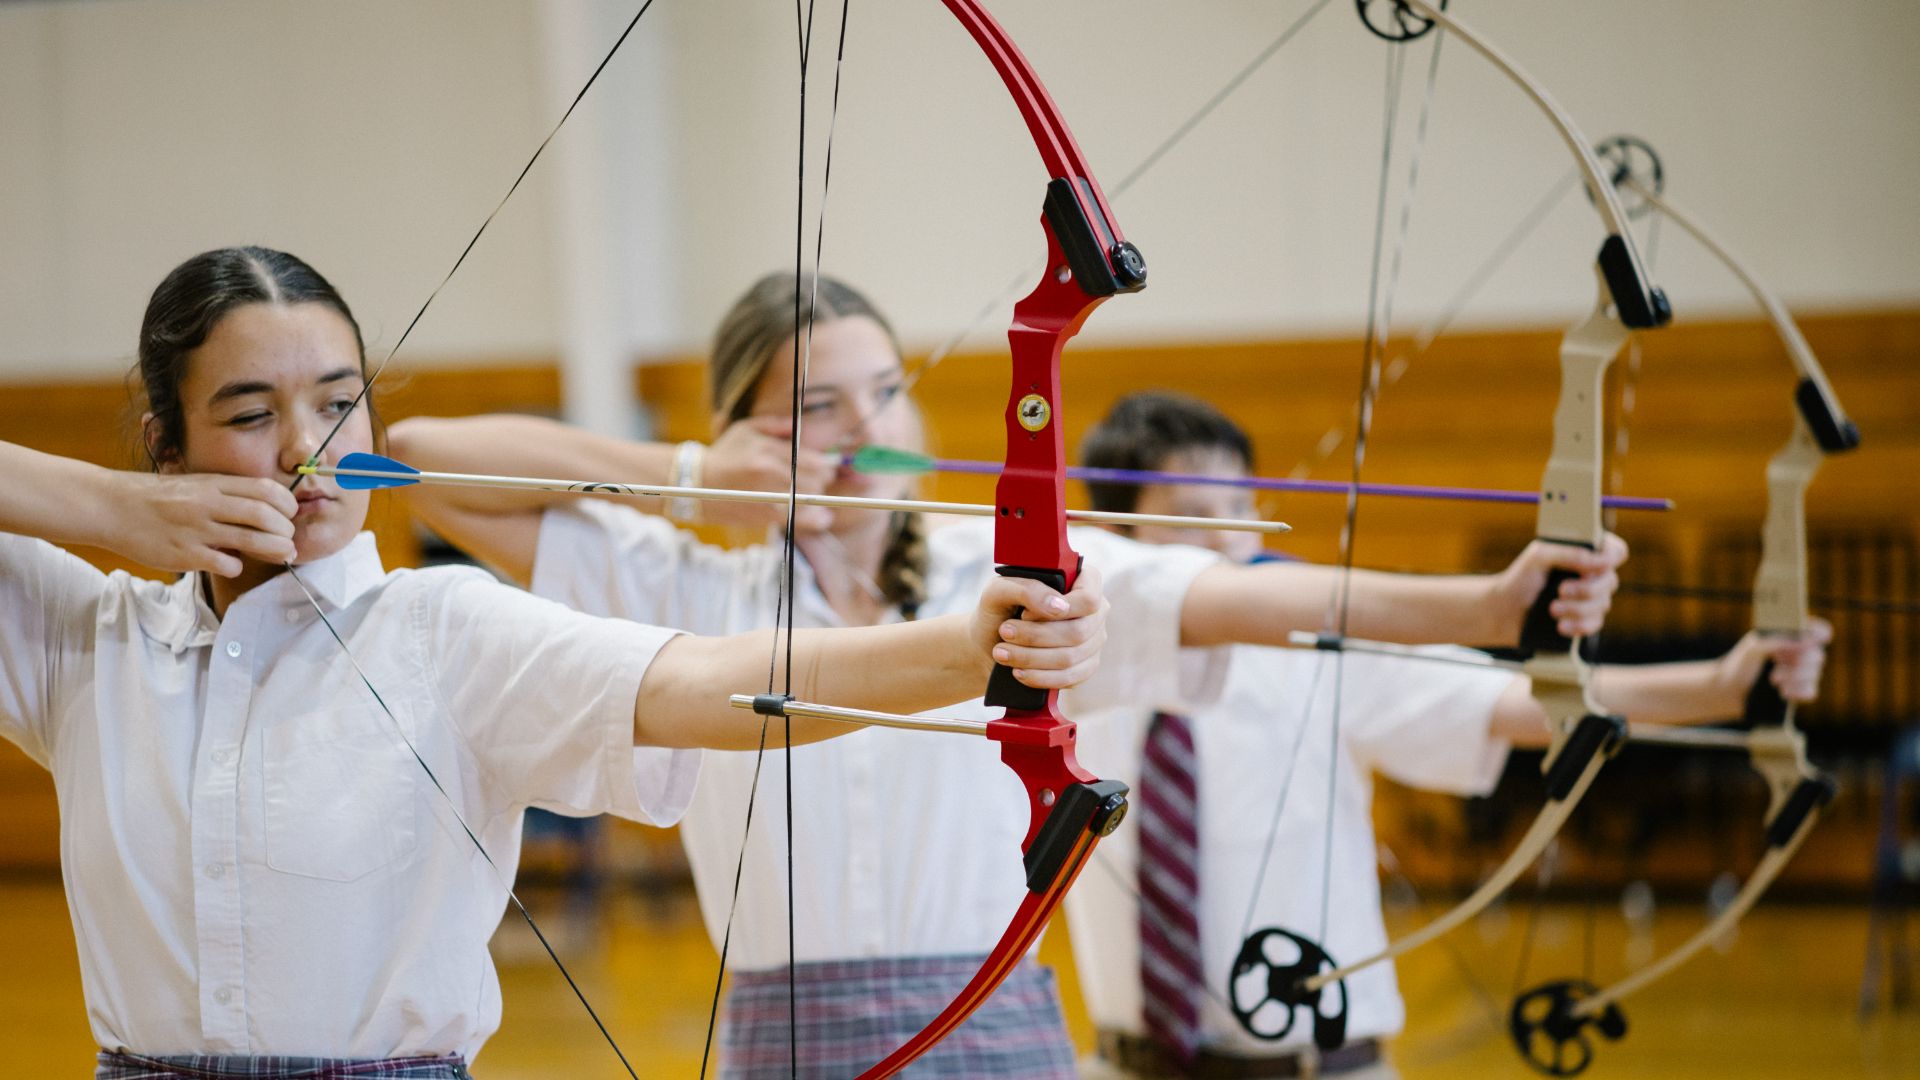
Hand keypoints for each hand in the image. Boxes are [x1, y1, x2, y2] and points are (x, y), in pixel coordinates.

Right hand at [114, 471, 297, 575]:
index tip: (290, 514)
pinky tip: (232, 564)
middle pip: (265, 516)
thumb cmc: (154, 497)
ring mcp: (196, 529)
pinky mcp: (183, 554)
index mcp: (213, 484)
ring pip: (252, 540)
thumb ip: (225, 495)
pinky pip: (225, 563)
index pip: (265, 489)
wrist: (110, 506)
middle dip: (286, 530)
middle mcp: (208, 504)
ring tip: (284, 553)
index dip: (287, 504)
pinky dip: (237, 566)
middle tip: (289, 539)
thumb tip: (261, 511)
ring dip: (276, 549)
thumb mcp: (193, 485)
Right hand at [700, 416, 835, 530]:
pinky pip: (800, 518)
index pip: (813, 459)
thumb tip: (799, 426)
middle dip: (822, 480)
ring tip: (812, 495)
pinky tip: (823, 517)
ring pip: (811, 498)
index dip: (826, 465)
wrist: (696, 485)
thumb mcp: (745, 429)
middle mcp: (770, 472)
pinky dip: (815, 518)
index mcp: (767, 450)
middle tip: (819, 480)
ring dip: (816, 496)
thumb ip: (775, 425)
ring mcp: (768, 496)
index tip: (827, 466)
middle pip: (817, 479)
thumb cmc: (723, 455)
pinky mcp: (765, 516)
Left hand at [969, 564, 1107, 690]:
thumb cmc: (998, 609)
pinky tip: (1018, 671)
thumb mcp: (1001, 590)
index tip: (1027, 613)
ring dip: (1031, 657)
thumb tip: (1059, 607)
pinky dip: (1039, 677)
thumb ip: (1028, 589)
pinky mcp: (1085, 668)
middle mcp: (1094, 612)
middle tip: (1005, 633)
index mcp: (1082, 582)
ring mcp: (1093, 642)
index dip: (1063, 608)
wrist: (989, 642)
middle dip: (1035, 636)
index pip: (1089, 598)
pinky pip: (1069, 678)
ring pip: (1070, 657)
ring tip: (1002, 653)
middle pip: (1078, 631)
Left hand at [1497, 533, 1627, 639]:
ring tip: (1551, 609)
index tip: (1596, 566)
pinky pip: (1595, 624)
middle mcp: (1592, 575)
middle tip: (1560, 591)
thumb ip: (1569, 553)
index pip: (1615, 551)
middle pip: (1611, 581)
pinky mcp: (1585, 620)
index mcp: (1584, 553)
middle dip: (1586, 589)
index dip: (1612, 557)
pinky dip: (1578, 625)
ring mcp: (1591, 599)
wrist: (1506, 611)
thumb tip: (1599, 563)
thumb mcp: (1539, 556)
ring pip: (1603, 605)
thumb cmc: (1521, 579)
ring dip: (1576, 608)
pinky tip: (1560, 626)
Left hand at [1719, 618, 1832, 706]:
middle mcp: (1800, 654)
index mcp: (1791, 637)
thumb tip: (1801, 641)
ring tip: (1774, 680)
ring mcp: (1802, 673)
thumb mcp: (1753, 647)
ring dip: (1795, 677)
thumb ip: (1776, 640)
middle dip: (1800, 662)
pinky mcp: (1799, 691)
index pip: (1818, 630)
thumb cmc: (1741, 663)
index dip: (1820, 632)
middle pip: (1818, 655)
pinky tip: (1783, 692)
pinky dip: (1798, 692)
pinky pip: (1811, 692)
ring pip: (1815, 674)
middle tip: (1778, 666)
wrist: (1731, 689)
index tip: (1814, 637)